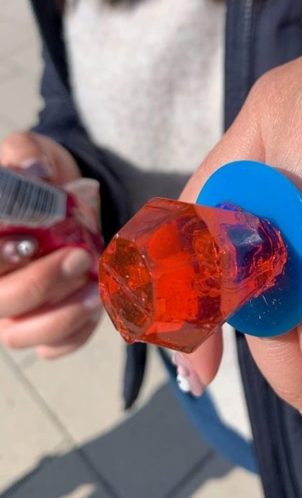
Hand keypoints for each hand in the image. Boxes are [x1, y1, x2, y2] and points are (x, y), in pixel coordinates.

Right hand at [0, 132, 101, 358]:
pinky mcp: (44, 325)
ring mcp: (12, 310)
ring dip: (61, 317)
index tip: (29, 242)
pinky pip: (54, 346)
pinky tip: (96, 309)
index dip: (2, 259)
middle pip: (0, 304)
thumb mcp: (31, 152)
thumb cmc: (40, 175)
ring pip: (21, 334)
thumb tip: (34, 168)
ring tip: (95, 290)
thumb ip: (25, 154)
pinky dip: (75, 335)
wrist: (68, 192)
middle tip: (79, 256)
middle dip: (39, 285)